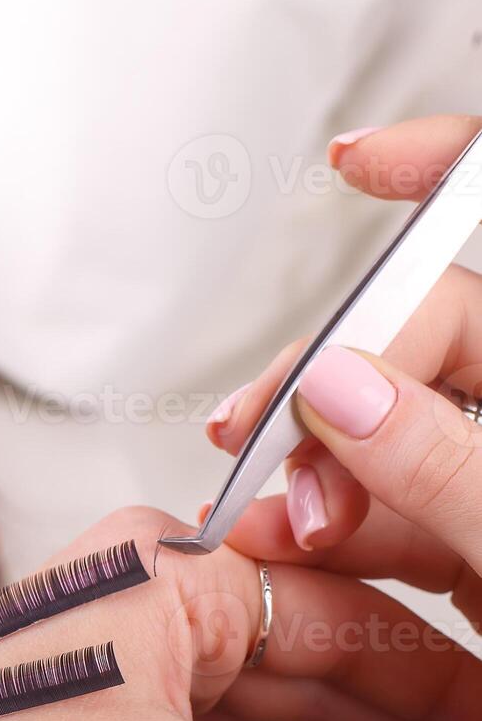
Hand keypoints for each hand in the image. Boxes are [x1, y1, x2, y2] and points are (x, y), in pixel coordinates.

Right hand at [208, 115, 481, 631]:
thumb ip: (450, 469)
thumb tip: (347, 386)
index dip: (443, 185)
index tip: (367, 167)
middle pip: (421, 353)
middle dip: (327, 387)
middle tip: (272, 434)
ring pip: (389, 451)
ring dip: (313, 479)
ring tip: (270, 522)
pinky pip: (392, 527)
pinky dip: (330, 540)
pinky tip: (291, 554)